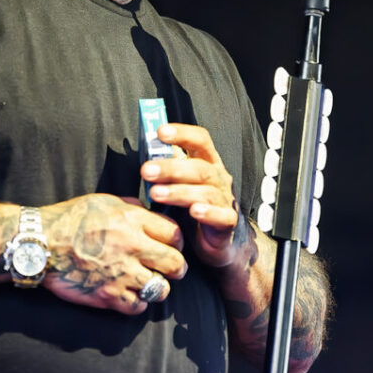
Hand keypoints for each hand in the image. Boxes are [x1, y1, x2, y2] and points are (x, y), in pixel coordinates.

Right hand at [40, 194, 187, 314]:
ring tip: (149, 282)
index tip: (172, 244)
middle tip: (172, 268)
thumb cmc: (69, 219)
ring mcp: (121, 274)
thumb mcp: (103, 201)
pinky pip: (138, 306)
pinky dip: (137, 302)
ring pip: (161, 289)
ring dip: (158, 286)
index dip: (176, 240)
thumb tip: (149, 212)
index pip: (174, 233)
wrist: (40, 245)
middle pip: (175, 264)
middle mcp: (131, 246)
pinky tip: (130, 293)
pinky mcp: (108, 296)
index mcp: (131, 220)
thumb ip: (131, 207)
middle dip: (176, 267)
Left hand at [140, 123, 249, 268]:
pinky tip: (194, 211)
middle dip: (171, 168)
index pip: (200, 140)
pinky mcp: (228, 222)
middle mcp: (218, 178)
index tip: (160, 132)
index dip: (182, 133)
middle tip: (146, 170)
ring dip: (179, 192)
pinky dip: (208, 213)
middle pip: (198, 168)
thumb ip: (168, 168)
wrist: (220, 240)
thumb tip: (144, 151)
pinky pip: (221, 216)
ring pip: (205, 192)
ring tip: (155, 194)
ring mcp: (225, 199)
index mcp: (207, 162)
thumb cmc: (194, 204)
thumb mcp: (181, 182)